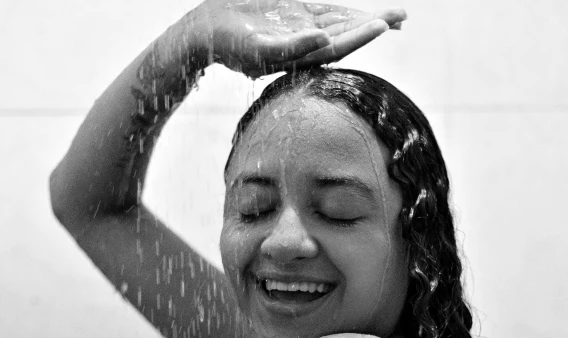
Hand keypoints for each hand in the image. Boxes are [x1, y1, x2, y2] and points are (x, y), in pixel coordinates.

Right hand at [189, 0, 406, 77]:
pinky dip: (345, 10)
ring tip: (395, 16)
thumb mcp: (260, 49)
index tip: (385, 25)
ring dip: (367, 17)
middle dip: (375, 24)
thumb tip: (325, 39)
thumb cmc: (231, 46)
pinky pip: (325, 10)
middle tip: (402, 16)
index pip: (340, 44)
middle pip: (348, 32)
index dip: (362, 34)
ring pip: (342, 21)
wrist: (208, 32)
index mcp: (302, 54)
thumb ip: (293, 46)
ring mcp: (301, 27)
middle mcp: (306, 42)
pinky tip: (360, 10)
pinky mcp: (293, 13)